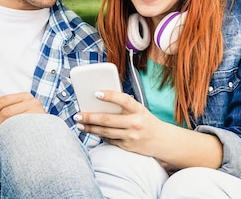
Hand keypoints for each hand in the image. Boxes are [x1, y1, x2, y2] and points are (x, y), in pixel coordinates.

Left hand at [0, 92, 45, 140]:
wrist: (47, 136)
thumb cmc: (27, 122)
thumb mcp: (13, 110)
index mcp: (25, 96)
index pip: (3, 101)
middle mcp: (33, 103)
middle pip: (7, 112)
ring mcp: (38, 115)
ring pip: (13, 123)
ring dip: (0, 133)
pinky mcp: (41, 127)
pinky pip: (22, 132)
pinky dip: (11, 138)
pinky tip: (6, 143)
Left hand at [76, 91, 223, 168]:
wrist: (163, 141)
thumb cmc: (147, 121)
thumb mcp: (139, 110)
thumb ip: (124, 106)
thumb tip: (100, 101)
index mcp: (139, 109)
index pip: (123, 100)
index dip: (110, 96)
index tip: (96, 93)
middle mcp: (135, 123)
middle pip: (108, 120)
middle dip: (90, 117)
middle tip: (77, 115)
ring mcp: (131, 136)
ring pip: (105, 132)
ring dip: (90, 128)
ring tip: (79, 124)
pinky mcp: (128, 146)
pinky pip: (110, 140)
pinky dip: (99, 136)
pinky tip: (91, 132)